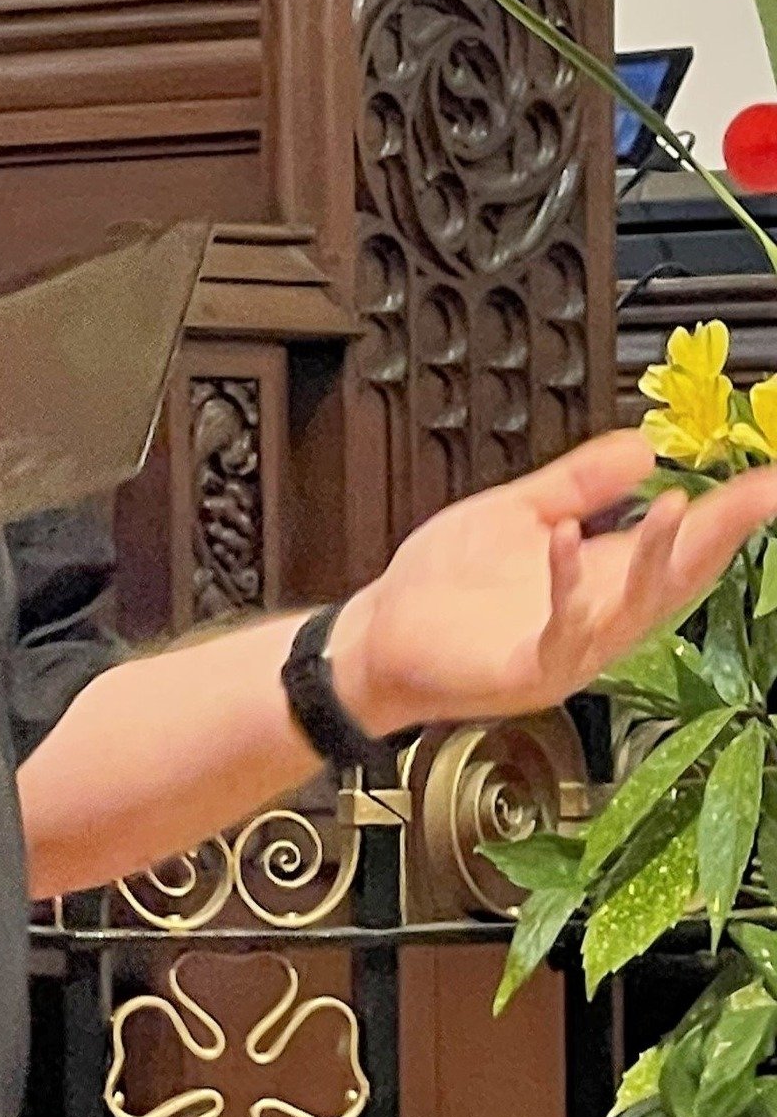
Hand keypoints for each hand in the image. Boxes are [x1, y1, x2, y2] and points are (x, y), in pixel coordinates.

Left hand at [329, 427, 776, 736]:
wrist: (378, 639)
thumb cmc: (443, 590)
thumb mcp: (518, 516)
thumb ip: (577, 484)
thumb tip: (642, 447)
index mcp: (599, 576)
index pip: (677, 541)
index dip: (727, 512)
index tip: (769, 479)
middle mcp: (598, 615)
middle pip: (676, 576)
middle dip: (720, 534)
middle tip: (759, 494)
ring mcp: (569, 646)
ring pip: (633, 607)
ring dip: (659, 558)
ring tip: (680, 506)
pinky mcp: (529, 669)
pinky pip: (561, 629)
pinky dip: (568, 585)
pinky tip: (568, 540)